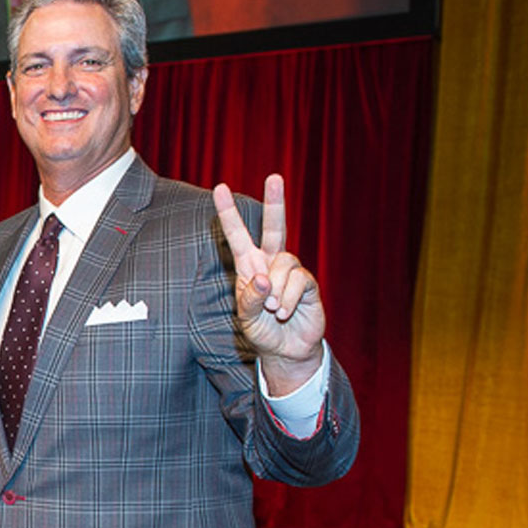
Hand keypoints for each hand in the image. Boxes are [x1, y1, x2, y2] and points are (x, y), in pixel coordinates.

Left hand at [214, 175, 324, 391]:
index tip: (218, 188)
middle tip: (274, 177)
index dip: (228, 213)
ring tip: (274, 310)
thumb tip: (263, 279)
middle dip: (275, 202)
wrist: (286, 350)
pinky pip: (298, 282)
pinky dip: (288, 301)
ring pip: (284, 263)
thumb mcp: (246, 318)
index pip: (237, 235)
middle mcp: (270, 263)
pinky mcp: (308, 284)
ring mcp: (291, 272)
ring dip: (276, 291)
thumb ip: (250, 299)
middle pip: (274, 227)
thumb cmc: (262, 331)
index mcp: (249, 266)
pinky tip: (285, 313)